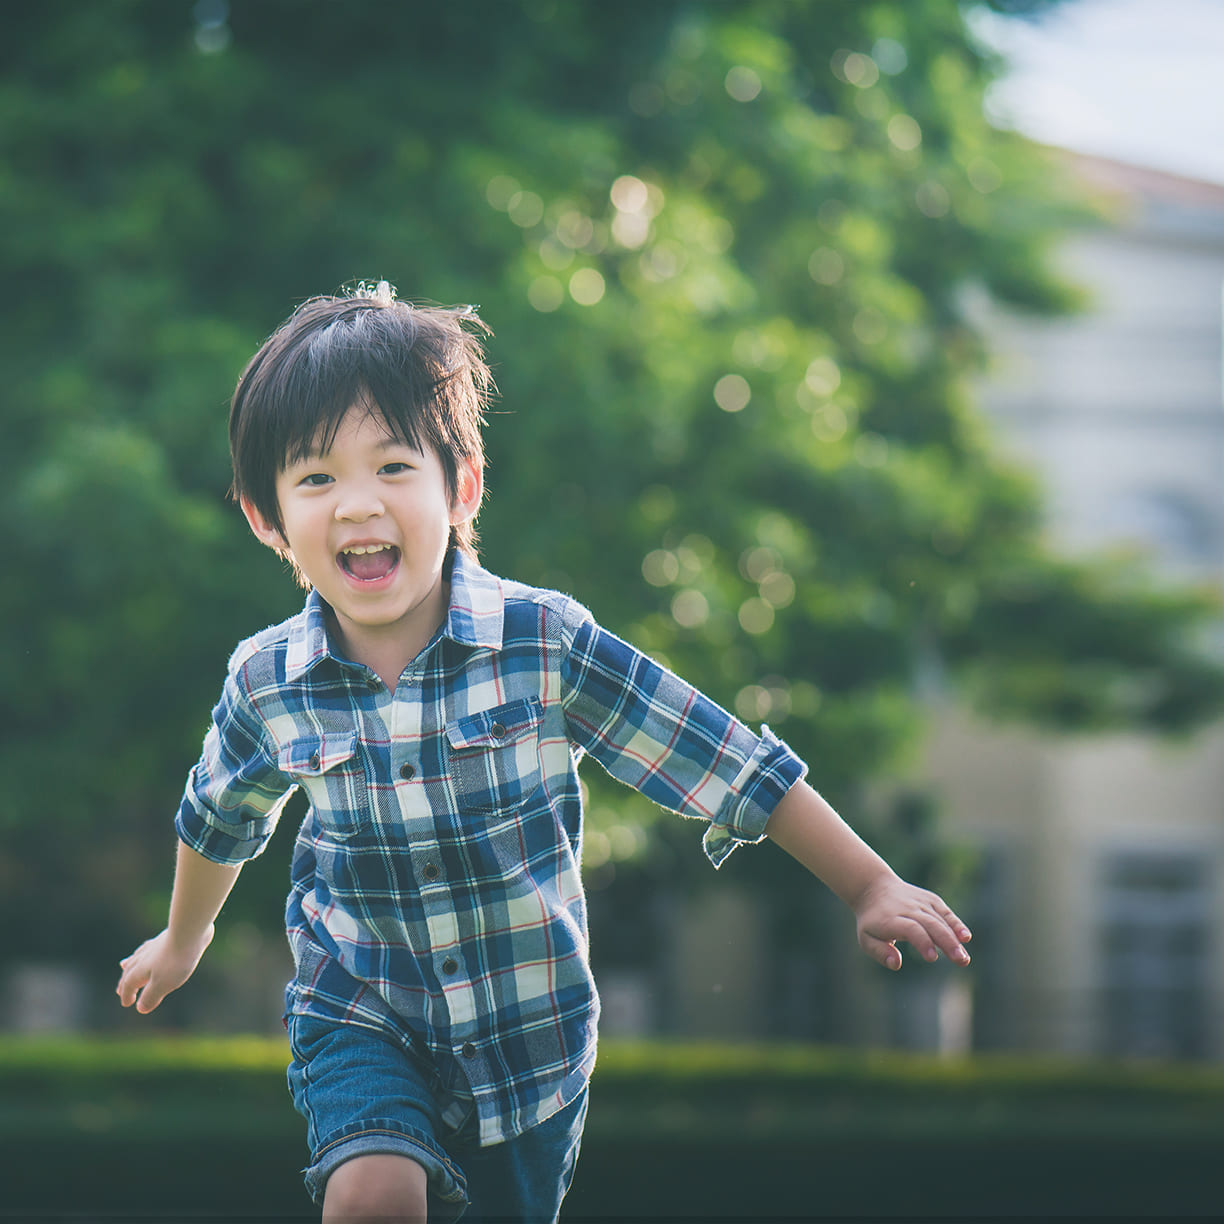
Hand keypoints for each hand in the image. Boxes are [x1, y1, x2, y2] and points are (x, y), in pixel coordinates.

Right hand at [116, 925, 213, 1013]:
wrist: (189, 932)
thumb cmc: (175, 961)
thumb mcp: (162, 985)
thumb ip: (150, 997)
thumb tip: (141, 1008)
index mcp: (139, 970)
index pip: (128, 985)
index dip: (126, 995)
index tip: (126, 1003)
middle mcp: (143, 957)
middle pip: (129, 971)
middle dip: (124, 982)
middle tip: (119, 990)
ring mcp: (155, 946)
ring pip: (137, 957)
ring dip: (130, 964)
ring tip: (124, 965)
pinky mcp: (167, 938)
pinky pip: (150, 947)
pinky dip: (144, 951)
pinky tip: (151, 948)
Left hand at [852, 874, 971, 970]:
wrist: (875, 888)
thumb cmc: (872, 922)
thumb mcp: (866, 938)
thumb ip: (880, 952)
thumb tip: (896, 963)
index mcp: (890, 919)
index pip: (910, 928)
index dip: (922, 941)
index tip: (932, 958)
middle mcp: (907, 908)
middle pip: (930, 924)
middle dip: (946, 942)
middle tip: (960, 960)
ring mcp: (920, 902)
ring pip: (940, 920)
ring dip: (954, 939)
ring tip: (964, 958)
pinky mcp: (931, 900)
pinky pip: (945, 912)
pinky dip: (956, 923)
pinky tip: (966, 937)